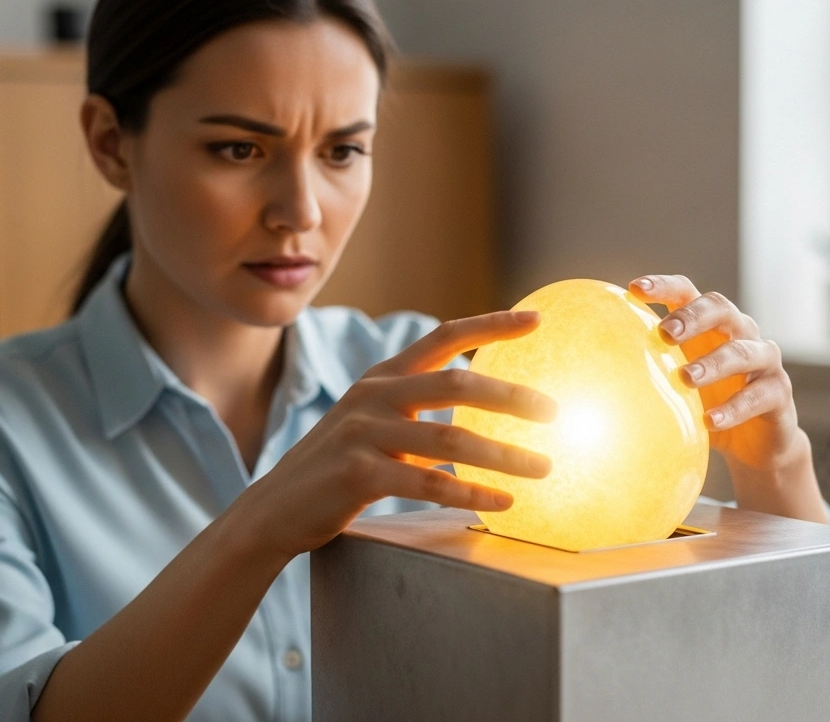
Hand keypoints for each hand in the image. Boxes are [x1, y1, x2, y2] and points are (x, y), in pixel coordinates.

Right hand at [237, 311, 558, 559]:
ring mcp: (363, 434)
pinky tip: (504, 502)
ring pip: (451, 440)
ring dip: (505, 455)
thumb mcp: (372, 425)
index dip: (491, 324)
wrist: (273, 510)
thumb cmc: (336, 470)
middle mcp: (374, 396)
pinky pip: (429, 484)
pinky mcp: (357, 475)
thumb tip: (483, 409)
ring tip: (545, 469)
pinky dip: (472, 493)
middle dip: (512, 397)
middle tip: (556, 412)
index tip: (537, 319)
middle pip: (457, 384)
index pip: (443, 335)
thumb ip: (416, 411)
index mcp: (382, 377)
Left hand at [631, 275, 826, 522]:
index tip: (635, 289)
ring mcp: (764, 361)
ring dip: (714, 363)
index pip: (688, 293)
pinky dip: (734, 407)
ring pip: (744, 351)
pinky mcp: (779, 393)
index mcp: (710, 326)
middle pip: (721, 309)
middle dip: (692, 316)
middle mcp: (741, 334)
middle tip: (665, 333)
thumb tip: (587, 369)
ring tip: (686, 378)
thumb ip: (648, 370)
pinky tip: (710, 421)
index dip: (664, 287)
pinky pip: (760, 395)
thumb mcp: (675, 386)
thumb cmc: (707, 405)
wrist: (756, 445)